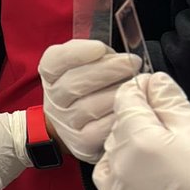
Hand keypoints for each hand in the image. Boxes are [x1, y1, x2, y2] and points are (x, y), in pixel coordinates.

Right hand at [40, 39, 141, 162]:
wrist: (72, 123)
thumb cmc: (89, 87)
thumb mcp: (87, 64)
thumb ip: (98, 55)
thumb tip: (121, 57)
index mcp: (51, 74)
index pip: (55, 61)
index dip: (76, 54)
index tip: (99, 48)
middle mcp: (54, 99)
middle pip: (74, 84)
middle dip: (108, 70)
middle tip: (132, 62)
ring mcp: (66, 122)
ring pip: (89, 108)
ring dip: (117, 94)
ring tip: (138, 85)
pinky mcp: (81, 142)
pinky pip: (101, 129)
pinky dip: (119, 116)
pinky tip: (134, 107)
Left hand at [95, 73, 189, 189]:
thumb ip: (167, 98)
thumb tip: (149, 80)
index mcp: (137, 138)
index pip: (126, 98)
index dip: (143, 89)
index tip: (159, 92)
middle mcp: (118, 162)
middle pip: (120, 122)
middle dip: (142, 118)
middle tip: (174, 127)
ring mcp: (115, 186)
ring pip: (114, 147)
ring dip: (132, 141)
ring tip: (165, 150)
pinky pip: (109, 173)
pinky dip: (121, 165)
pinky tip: (146, 167)